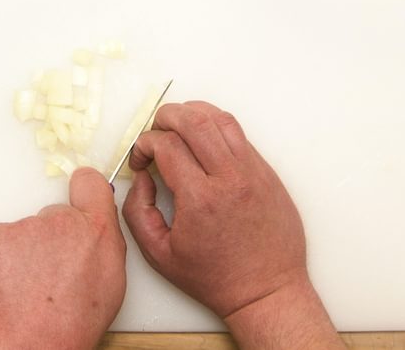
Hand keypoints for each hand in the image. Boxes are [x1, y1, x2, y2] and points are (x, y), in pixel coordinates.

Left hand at [0, 167, 125, 349]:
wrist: (30, 343)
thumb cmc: (70, 324)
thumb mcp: (110, 284)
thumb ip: (102, 245)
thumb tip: (93, 232)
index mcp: (96, 230)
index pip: (90, 183)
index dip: (83, 191)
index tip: (78, 196)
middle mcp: (62, 220)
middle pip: (53, 216)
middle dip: (49, 238)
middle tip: (46, 275)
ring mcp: (25, 226)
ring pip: (23, 233)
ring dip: (22, 254)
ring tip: (26, 289)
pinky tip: (7, 287)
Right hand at [123, 101, 343, 349]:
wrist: (266, 291)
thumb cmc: (216, 278)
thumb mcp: (160, 255)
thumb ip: (137, 212)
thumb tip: (141, 178)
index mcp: (200, 199)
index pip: (167, 145)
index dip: (144, 144)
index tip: (140, 159)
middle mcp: (229, 179)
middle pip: (194, 121)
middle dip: (166, 116)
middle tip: (155, 131)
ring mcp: (253, 172)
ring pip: (222, 120)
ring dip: (194, 114)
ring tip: (178, 127)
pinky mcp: (267, 173)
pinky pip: (241, 136)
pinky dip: (217, 129)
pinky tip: (204, 141)